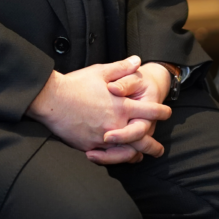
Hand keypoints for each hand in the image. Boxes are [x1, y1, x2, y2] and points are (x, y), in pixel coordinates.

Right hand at [26, 56, 171, 157]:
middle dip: (153, 145)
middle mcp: (115, 123)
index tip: (167, 113)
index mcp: (121, 105)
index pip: (149, 110)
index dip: (161, 112)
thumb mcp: (100, 71)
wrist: (51, 100)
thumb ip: (121, 68)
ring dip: (137, 155)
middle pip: (142, 138)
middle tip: (159, 149)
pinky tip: (119, 158)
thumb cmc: (75, 84)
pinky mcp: (90, 146)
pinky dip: (117, 159)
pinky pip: (108, 157)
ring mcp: (103, 137)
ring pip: (127, 151)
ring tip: (141, 157)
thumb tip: (137, 60)